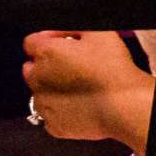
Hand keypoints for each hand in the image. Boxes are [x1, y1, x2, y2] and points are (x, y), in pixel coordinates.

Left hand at [22, 30, 154, 152]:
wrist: (124, 107)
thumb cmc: (113, 69)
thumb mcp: (98, 33)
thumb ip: (71, 29)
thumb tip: (61, 34)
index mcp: (46, 54)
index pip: (31, 43)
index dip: (48, 41)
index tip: (62, 45)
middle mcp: (38, 79)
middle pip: (31, 69)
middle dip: (46, 66)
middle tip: (71, 68)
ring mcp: (44, 105)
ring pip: (40, 93)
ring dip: (52, 89)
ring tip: (78, 89)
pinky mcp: (53, 126)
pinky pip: (51, 115)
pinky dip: (61, 111)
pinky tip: (79, 105)